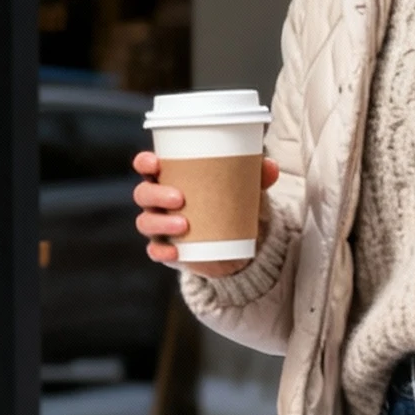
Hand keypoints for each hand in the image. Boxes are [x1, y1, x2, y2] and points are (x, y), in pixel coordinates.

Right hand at [133, 150, 278, 275]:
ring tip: (184, 225)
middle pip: (143, 194)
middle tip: (179, 198)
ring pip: (146, 222)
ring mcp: (160, 226)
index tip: (154, 163)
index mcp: (170, 177)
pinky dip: (162, 251)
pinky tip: (175, 251)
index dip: (144, 162)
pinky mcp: (167, 249)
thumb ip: (256, 175)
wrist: (234, 242)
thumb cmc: (230, 202)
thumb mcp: (244, 188)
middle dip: (155, 194)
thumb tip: (271, 166)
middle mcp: (158, 201)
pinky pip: (156, 251)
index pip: (146, 166)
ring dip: (160, 223)